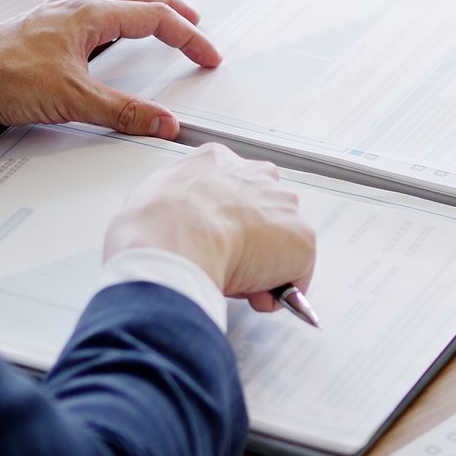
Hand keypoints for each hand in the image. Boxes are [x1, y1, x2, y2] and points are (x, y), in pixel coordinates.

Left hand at [0, 0, 220, 135]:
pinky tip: (96, 23)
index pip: (155, 18)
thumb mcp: (73, 100)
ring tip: (154, 13)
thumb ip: (124, 112)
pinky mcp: (38, 26)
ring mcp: (55, 13)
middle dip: (170, 7)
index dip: (189, 37)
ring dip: (138, 2)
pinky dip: (104, 11)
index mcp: (90, 14)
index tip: (208, 56)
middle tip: (194, 21)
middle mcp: (74, 6)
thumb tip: (164, 122)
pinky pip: (82, 6)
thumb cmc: (2, 77)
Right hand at [103, 144, 317, 312]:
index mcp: (217, 161)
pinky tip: (252, 294)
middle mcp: (257, 175)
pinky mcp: (301, 240)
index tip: (216, 240)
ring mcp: (283, 206)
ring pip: (280, 243)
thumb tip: (178, 223)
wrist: (173, 242)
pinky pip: (295, 276)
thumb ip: (177, 202)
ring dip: (264, 266)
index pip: (233, 187)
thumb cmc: (153, 224)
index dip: (226, 220)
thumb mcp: (154, 196)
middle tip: (226, 264)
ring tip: (234, 280)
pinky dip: (276, 291)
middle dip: (250, 241)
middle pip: (264, 212)